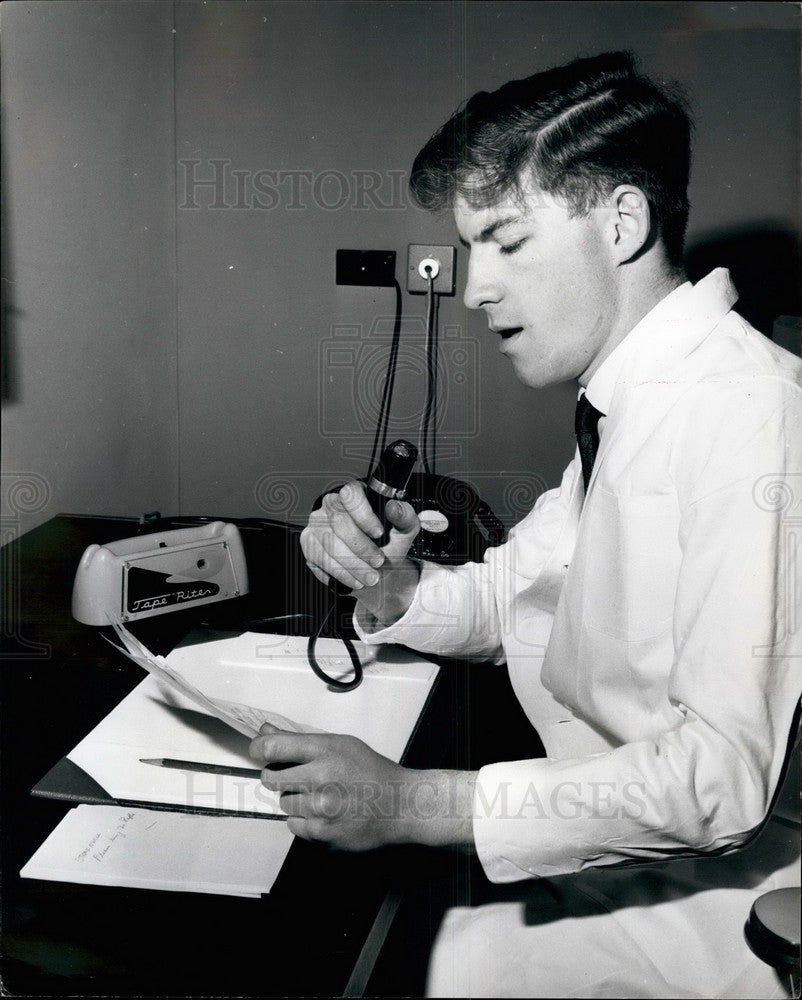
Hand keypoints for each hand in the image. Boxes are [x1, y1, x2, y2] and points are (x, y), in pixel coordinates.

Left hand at [249, 723, 476, 850]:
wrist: (401, 806)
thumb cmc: (372, 772)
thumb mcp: (341, 744)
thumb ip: (301, 740)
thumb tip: (265, 732)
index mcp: (326, 750)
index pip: (272, 747)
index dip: (259, 749)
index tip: (259, 752)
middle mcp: (320, 779)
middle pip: (271, 778)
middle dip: (280, 777)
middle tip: (300, 778)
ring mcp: (320, 809)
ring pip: (283, 803)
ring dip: (296, 801)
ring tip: (323, 797)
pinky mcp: (321, 834)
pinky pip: (294, 826)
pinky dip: (305, 821)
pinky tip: (327, 814)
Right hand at [300, 481, 420, 624]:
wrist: (374, 567)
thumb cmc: (387, 544)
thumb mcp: (403, 531)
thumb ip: (404, 517)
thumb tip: (393, 507)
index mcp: (355, 493)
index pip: (351, 494)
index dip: (364, 515)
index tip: (379, 533)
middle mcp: (331, 504)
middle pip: (340, 523)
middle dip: (361, 548)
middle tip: (378, 562)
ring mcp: (316, 523)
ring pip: (329, 545)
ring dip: (352, 566)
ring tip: (370, 577)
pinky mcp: (308, 542)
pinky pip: (319, 559)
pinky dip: (340, 574)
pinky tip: (354, 578)